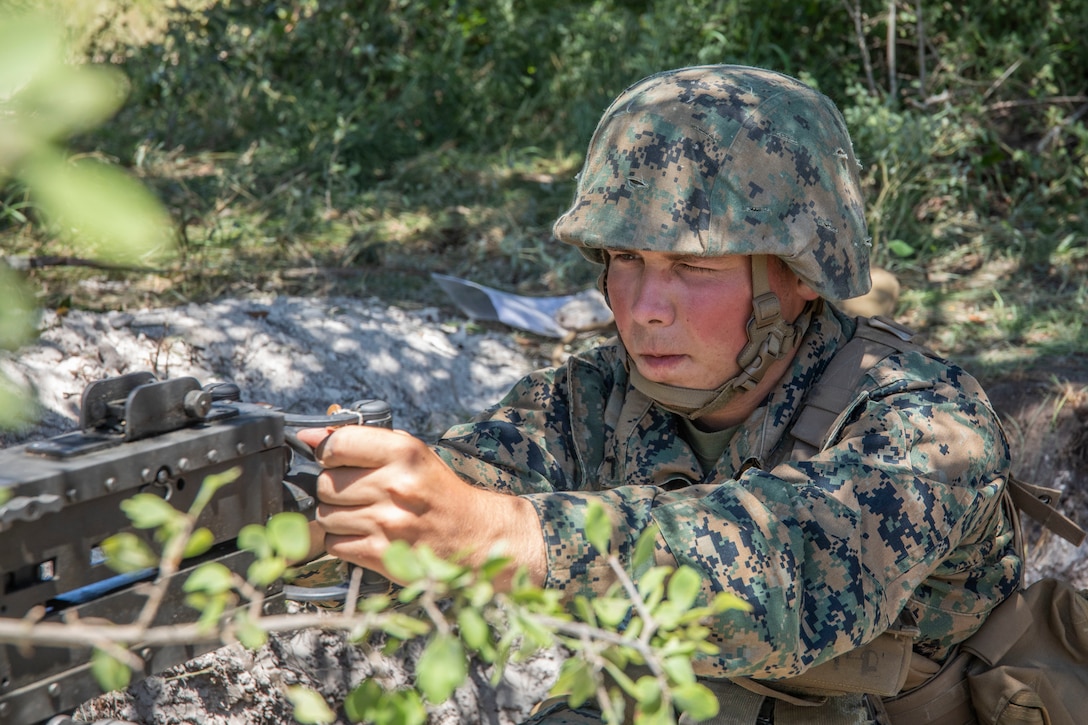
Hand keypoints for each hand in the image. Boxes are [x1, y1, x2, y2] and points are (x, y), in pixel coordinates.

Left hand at [295, 426, 545, 588]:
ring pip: (325, 516)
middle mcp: (396, 486)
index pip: (337, 444)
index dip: (328, 453)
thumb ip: (363, 441)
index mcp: (404, 454)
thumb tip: (310, 436)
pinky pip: (334, 543)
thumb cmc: (439, 492)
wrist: (473, 534)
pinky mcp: (381, 555)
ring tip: (362, 514)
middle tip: (355, 491)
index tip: (335, 459)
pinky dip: (342, 540)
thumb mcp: (411, 454)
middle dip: (334, 488)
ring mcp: (388, 523)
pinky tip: (364, 533)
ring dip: (337, 516)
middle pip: (326, 484)